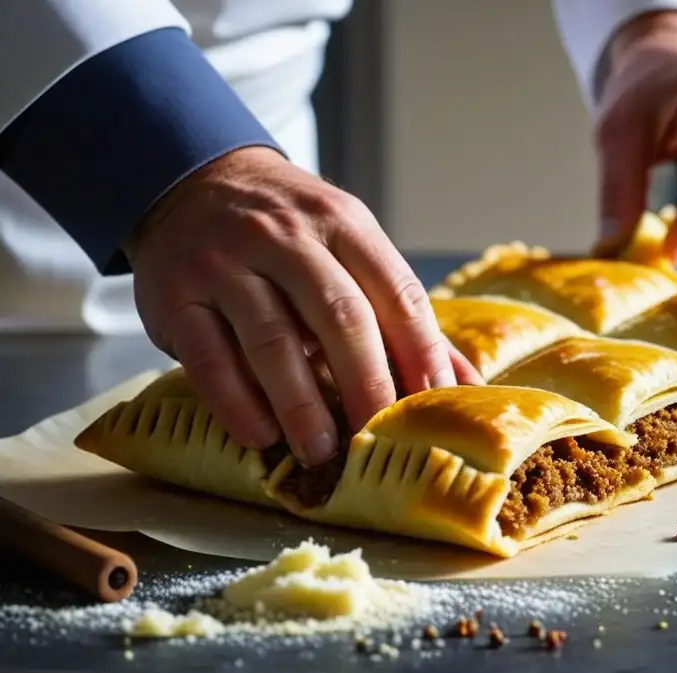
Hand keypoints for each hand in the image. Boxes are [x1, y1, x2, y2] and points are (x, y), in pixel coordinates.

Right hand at [124, 147, 482, 466]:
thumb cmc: (290, 230)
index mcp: (343, 224)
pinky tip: (261, 435)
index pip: (396, 291)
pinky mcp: (176, 295)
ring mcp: (226, 263)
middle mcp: (285, 237)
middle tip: (378, 435)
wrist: (194, 180)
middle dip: (367, 383)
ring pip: (273, 340)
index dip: (422, 352)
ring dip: (302, 405)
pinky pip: (210, 358)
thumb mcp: (350, 244)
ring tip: (322, 452)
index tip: (434, 404)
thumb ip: (399, 312)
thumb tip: (463, 383)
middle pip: (340, 316)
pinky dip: (237, 403)